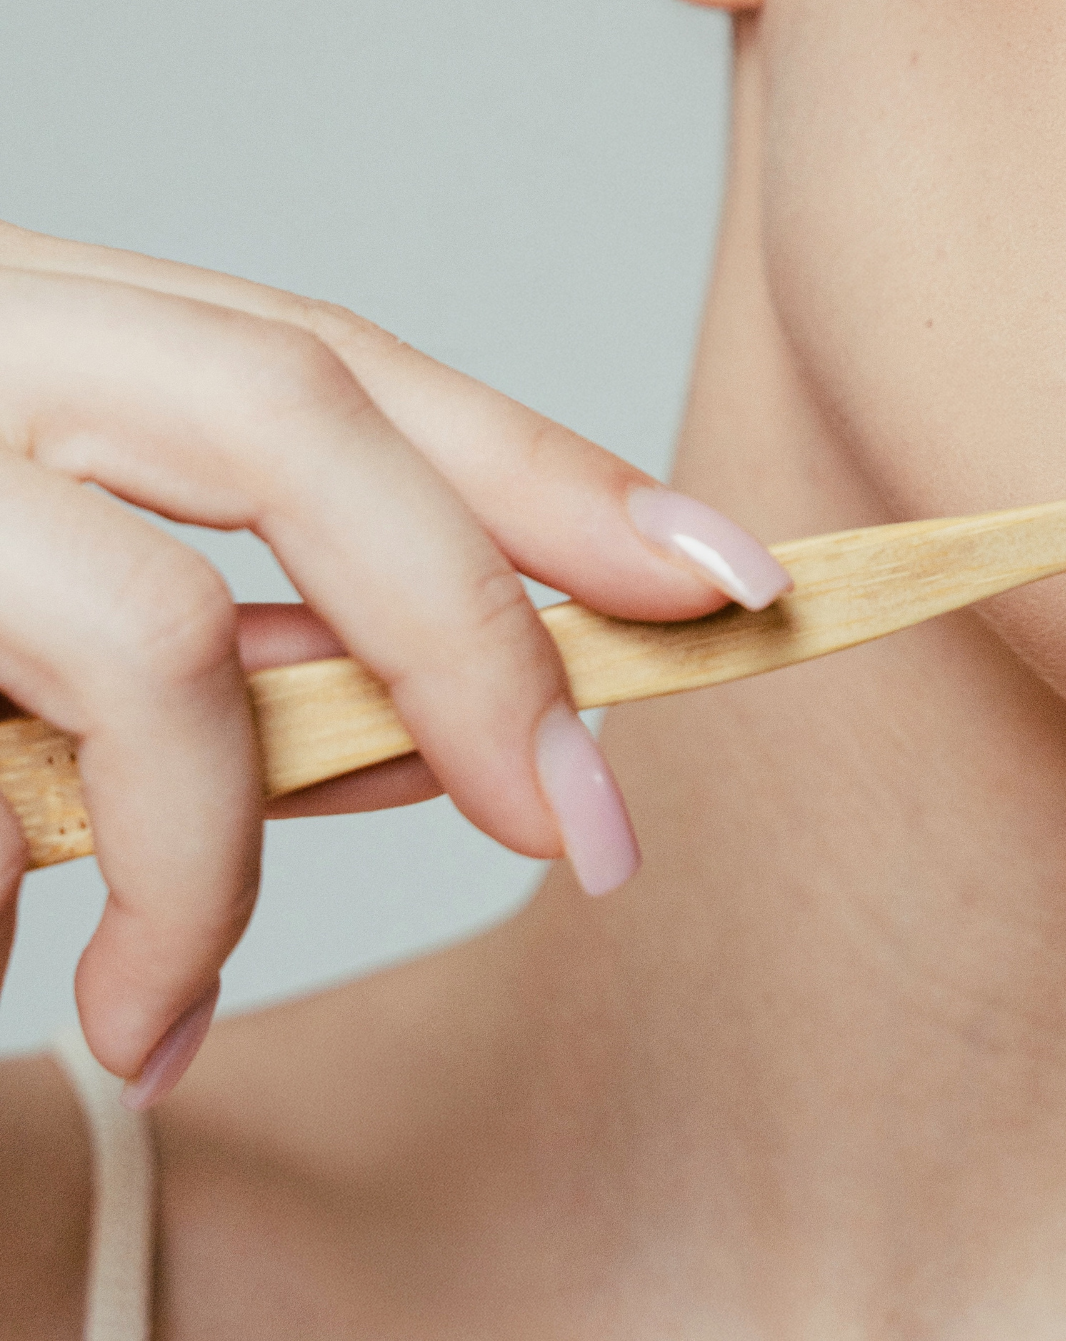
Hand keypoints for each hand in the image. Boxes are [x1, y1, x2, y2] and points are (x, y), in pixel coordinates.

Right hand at [0, 223, 787, 1106]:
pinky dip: (56, 884)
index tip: (724, 577)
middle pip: (299, 414)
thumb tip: (437, 741)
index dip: (551, 465)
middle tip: (592, 825)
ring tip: (176, 1007)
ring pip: (137, 617)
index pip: (355, 366)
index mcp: (59, 333)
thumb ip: (238, 651)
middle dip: (472, 624)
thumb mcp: (48, 604)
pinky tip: (64, 991)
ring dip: (220, 836)